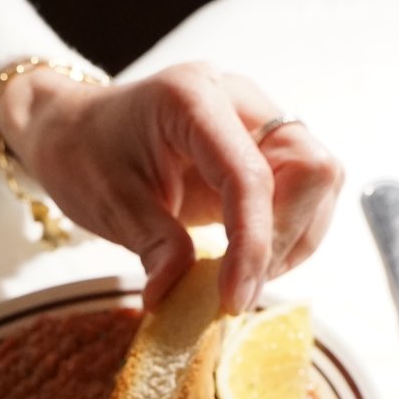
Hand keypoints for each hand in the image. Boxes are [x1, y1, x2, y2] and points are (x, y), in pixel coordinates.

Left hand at [0, 60, 342, 312]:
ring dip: (291, 241)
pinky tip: (248, 260)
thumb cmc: (87, 155)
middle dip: (282, 239)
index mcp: (193, 98)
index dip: (252, 243)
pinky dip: (288, 237)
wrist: (79, 131)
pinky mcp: (268, 149)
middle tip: (237, 287)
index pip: (250, 174)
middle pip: (310, 168)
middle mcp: (239, 100)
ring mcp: (260, 121)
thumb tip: (176, 297)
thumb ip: (152, 245)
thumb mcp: (107, 204)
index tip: (233, 300)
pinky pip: (307, 195)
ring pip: (319, 182)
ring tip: (240, 276)